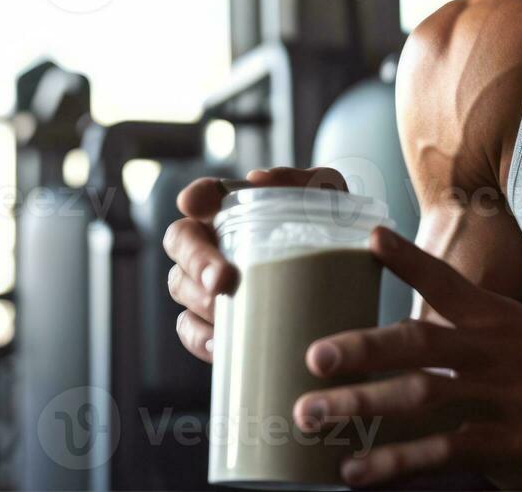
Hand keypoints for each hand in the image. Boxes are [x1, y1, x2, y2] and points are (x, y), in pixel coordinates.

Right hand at [163, 166, 347, 361]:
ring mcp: (205, 281)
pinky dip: (199, 336)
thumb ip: (304, 180)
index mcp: (236, 207)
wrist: (342, 288)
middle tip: (223, 279)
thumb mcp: (329, 201)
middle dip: (196, 258)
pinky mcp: (210, 321)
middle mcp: (212, 240)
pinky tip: (219, 342)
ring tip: (225, 311)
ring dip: (199, 298)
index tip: (192, 203)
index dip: (194, 196)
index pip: (204, 193)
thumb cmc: (329, 234)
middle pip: (180, 239)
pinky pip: (189, 329)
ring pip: (180, 284)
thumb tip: (260, 180)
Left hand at [294, 226, 521, 488]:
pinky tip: (355, 469)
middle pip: (422, 342)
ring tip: (312, 412)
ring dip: (363, 404)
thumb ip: (452, 326)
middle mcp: (498, 351)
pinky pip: (443, 451)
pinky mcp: (510, 444)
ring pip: (424, 396)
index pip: (447, 282)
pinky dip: (395, 462)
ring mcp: (506, 398)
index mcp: (493, 319)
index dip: (409, 261)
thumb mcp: (502, 340)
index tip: (372, 238)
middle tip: (314, 356)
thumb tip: (374, 332)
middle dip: (364, 347)